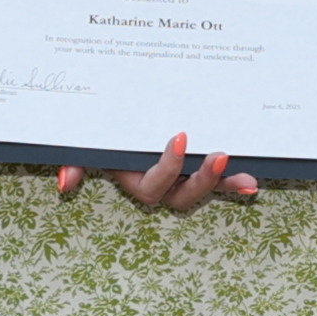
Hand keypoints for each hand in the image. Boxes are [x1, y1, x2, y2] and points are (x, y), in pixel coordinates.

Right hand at [58, 135, 257, 214]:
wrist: (125, 118)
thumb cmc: (107, 133)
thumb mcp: (90, 144)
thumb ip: (76, 161)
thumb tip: (64, 185)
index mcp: (138, 182)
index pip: (153, 187)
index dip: (168, 168)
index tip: (181, 137)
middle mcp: (164, 186)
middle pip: (184, 197)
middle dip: (203, 180)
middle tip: (220, 155)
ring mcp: (185, 179)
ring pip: (205, 191)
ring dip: (225, 185)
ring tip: (245, 177)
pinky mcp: (203, 169)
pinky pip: (221, 181)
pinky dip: (236, 183)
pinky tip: (253, 183)